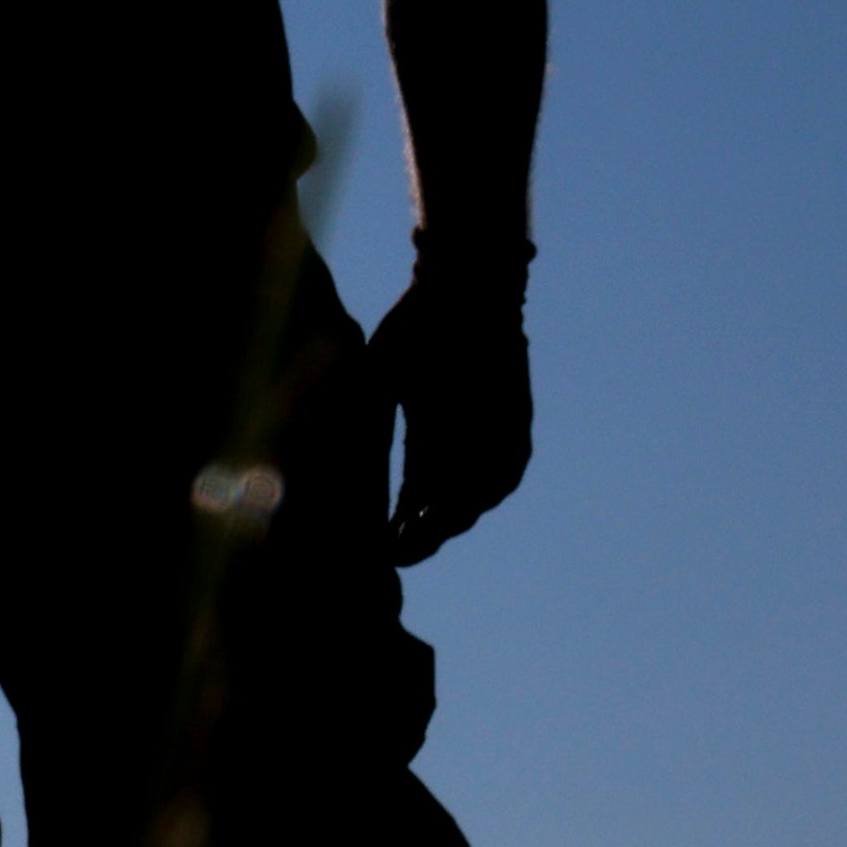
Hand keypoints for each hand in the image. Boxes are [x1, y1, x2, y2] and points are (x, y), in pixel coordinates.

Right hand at [376, 273, 532, 564]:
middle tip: (393, 555)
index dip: (395, 523)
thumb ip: (362, 415)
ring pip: (474, 497)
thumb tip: (328, 458)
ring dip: (448, 520)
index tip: (374, 548)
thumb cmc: (415, 327)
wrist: (465, 291)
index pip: (414, 494)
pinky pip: (504, 474)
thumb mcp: (378, 378)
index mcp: (429, 435)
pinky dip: (480, 496)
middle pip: (445, 504)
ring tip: (418, 540)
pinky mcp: (518, 429)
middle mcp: (466, 445)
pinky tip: (452, 514)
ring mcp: (495, 439)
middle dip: (420, 533)